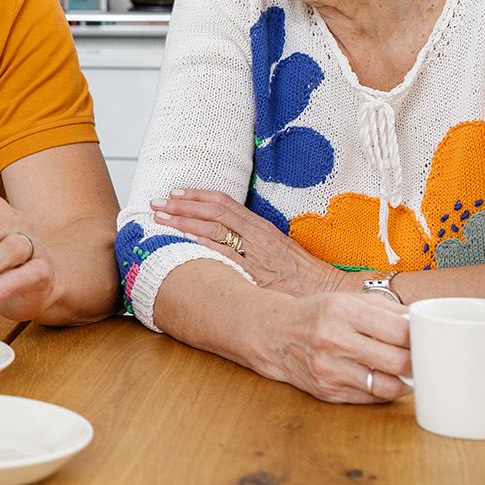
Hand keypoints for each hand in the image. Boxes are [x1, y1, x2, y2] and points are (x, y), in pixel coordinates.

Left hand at [152, 189, 342, 296]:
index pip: (224, 203)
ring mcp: (255, 254)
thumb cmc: (303, 274)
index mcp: (261, 226)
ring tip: (159, 218)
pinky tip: (183, 240)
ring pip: (214, 229)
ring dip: (183, 222)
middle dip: (182, 206)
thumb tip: (226, 238)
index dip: (197, 196)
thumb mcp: (277, 249)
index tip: (175, 194)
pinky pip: (225, 256)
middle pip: (213, 212)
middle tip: (156, 203)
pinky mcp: (255, 274)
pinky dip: (203, 245)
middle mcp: (257, 235)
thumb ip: (253, 241)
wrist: (328, 291)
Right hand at [252, 292, 411, 403]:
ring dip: (405, 383)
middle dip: (418, 363)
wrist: (273, 335)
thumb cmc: (316, 315)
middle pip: (398, 362)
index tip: (428, 340)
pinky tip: (386, 381)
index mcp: (342, 311)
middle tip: (424, 360)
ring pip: (387, 386)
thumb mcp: (347, 300)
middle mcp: (333, 340)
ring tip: (408, 374)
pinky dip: (385, 392)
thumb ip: (387, 310)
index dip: (421, 339)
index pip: (400, 331)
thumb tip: (424, 323)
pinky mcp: (326, 391)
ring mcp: (329, 369)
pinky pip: (370, 398)